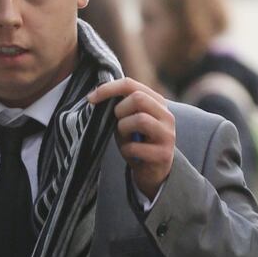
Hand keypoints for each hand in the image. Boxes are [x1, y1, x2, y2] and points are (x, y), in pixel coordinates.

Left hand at [88, 78, 174, 199]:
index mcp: (156, 102)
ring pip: (140, 120)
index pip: (130, 85)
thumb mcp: (128, 119)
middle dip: (119, 110)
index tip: (90, 98)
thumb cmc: (136, 141)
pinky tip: (129, 153)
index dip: (108, 89)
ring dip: (123, 129)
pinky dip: (126, 150)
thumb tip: (94, 95)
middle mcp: (166, 115)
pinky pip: (135, 147)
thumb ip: (120, 105)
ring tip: (125, 138)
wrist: (153, 171)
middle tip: (118, 123)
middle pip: (138, 98)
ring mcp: (167, 134)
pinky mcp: (163, 154)